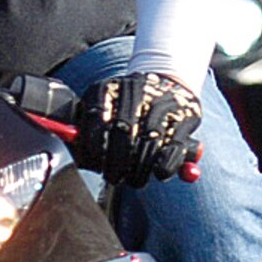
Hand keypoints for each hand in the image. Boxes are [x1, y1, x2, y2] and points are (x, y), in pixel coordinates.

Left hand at [73, 72, 202, 186]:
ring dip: (139, 168)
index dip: (92, 146)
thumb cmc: (127, 106)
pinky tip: (159, 173)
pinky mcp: (187, 115)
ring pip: (149, 140)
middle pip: (122, 131)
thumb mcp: (102, 107)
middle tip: (113, 177)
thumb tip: (74, 152)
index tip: (92, 164)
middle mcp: (136, 89)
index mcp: (108, 87)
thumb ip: (86, 128)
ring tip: (134, 180)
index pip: (95, 118)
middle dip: (116, 162)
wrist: (168, 81)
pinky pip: (174, 145)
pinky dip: (166, 164)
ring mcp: (162, 101)